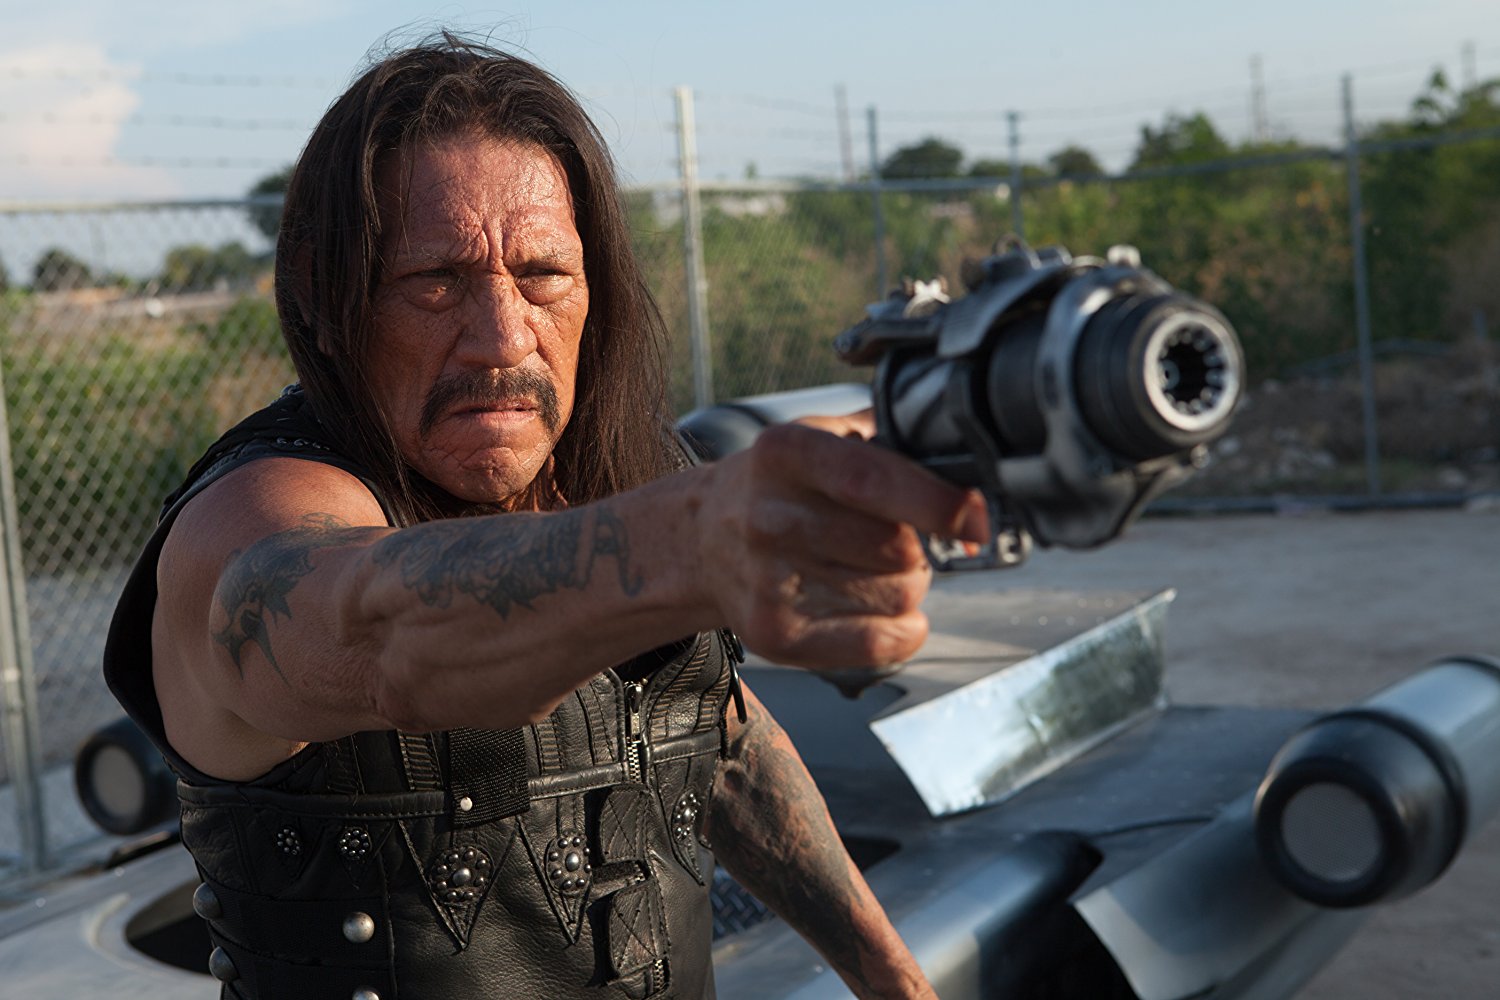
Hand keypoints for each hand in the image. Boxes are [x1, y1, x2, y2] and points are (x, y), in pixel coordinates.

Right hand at [693, 411, 988, 670]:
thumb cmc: (781, 485)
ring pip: (898, 595)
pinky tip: (883, 610)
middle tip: (897, 538)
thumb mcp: (822, 435)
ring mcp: (769, 580)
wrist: (702, 538)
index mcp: (786, 453)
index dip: (936, 502)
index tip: (977, 519)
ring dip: (908, 585)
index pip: (871, 481)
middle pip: (897, 549)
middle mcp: (770, 516)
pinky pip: (881, 643)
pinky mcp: (775, 633)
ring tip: (871, 568)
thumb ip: (892, 436)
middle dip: (920, 546)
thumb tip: (975, 468)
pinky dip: (903, 630)